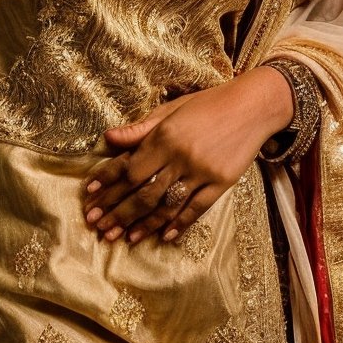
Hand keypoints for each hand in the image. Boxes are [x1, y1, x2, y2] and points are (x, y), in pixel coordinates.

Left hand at [82, 68, 293, 245]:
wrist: (253, 106)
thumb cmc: (208, 104)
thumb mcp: (171, 109)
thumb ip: (140, 128)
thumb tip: (108, 138)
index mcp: (164, 136)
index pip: (129, 168)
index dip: (107, 184)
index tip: (89, 198)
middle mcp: (181, 156)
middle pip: (144, 192)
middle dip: (118, 212)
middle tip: (99, 227)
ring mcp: (202, 171)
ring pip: (168, 205)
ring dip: (144, 224)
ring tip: (125, 238)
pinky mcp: (222, 182)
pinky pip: (198, 208)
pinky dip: (180, 224)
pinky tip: (164, 236)